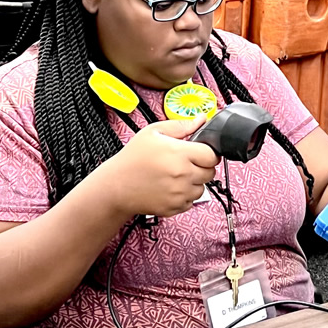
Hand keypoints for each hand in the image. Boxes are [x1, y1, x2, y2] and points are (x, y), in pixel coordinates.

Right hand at [102, 115, 219, 217]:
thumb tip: (201, 119)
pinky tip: (171, 186)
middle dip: (202, 166)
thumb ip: (181, 126)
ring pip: (203, 188)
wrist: (116, 186)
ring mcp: (179, 193)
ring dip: (195, 181)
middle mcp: (182, 175)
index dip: (208, 152)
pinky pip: (192, 201)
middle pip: (210, 172)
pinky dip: (185, 195)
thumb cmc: (132, 158)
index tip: (200, 151)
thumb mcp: (153, 132)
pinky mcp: (175, 207)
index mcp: (179, 153)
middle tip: (186, 162)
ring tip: (177, 175)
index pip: (212, 155)